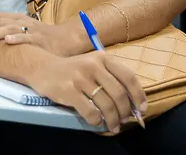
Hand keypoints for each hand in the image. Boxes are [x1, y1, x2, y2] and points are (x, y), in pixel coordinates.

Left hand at [0, 12, 76, 55]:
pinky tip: (7, 42)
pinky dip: (17, 39)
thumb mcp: (19, 31)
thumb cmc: (38, 37)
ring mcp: (30, 29)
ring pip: (8, 29)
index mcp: (12, 18)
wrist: (66, 39)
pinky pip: (28, 38)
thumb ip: (2, 32)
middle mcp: (19, 21)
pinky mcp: (41, 40)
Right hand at [25, 52, 146, 132]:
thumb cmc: (72, 69)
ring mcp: (80, 78)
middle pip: (119, 93)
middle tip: (125, 121)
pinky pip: (89, 111)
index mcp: (103, 58)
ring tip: (114, 126)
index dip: (138, 95)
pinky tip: (97, 122)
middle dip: (125, 111)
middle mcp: (93, 66)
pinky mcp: (69, 91)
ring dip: (113, 120)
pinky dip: (97, 120)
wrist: (42, 68)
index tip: (142, 108)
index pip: (128, 76)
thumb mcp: (93, 64)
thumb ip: (110, 77)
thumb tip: (130, 102)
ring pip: (106, 104)